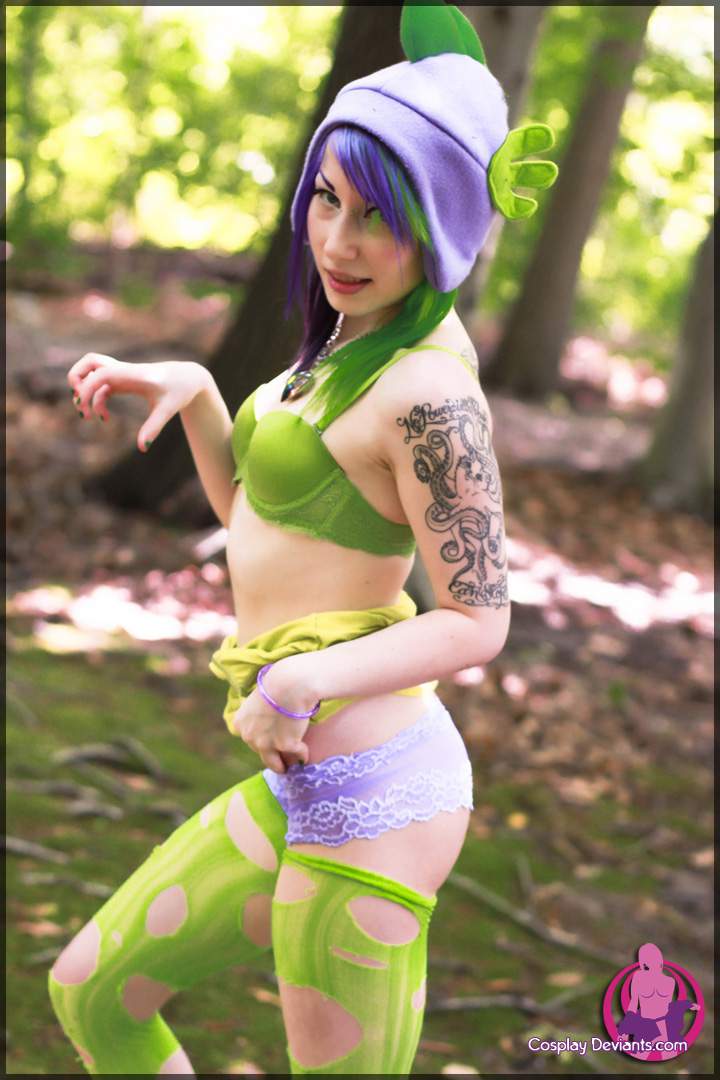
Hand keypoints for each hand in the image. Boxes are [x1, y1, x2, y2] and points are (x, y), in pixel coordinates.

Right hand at [67, 353, 210, 451]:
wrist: (189, 378)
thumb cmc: (180, 391)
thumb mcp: (168, 410)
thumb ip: (154, 427)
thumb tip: (143, 448)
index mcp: (133, 374)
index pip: (101, 372)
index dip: (87, 388)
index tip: (85, 409)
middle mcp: (124, 371)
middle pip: (89, 361)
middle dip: (76, 380)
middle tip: (79, 403)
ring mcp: (122, 375)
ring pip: (92, 371)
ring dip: (83, 389)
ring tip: (87, 414)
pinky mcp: (123, 382)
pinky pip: (101, 387)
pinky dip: (97, 400)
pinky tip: (105, 418)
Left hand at [231, 684, 310, 774]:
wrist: (290, 685)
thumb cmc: (277, 685)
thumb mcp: (258, 699)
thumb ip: (258, 713)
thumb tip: (266, 721)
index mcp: (240, 723)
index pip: (249, 738)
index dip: (260, 740)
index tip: (267, 743)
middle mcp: (249, 736)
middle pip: (260, 751)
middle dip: (270, 753)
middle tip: (280, 758)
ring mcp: (266, 743)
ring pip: (274, 762)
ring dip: (281, 766)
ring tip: (288, 768)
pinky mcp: (285, 745)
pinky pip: (297, 754)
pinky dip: (302, 754)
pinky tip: (305, 755)